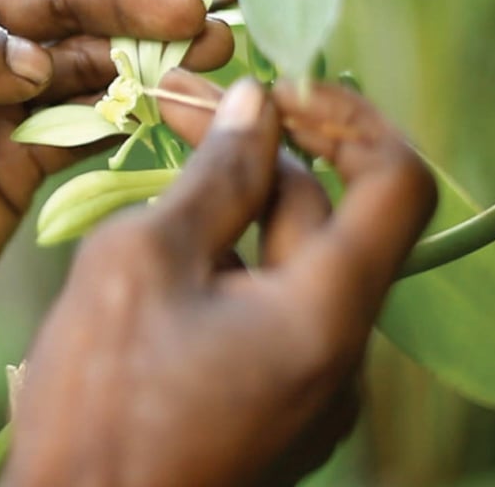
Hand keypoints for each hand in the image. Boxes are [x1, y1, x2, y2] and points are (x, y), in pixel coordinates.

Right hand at [4, 71, 435, 486]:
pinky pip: (268, 311)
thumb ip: (217, 176)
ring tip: (159, 177)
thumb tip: (258, 104)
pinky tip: (164, 254)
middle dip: (255, 152)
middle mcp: (341, 356)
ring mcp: (310, 389)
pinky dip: (229, 266)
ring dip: (234, 208)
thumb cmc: (97, 402)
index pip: (397, 183)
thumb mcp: (143, 260)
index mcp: (326, 317)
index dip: (349, 116)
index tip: (281, 88)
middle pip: (321, 217)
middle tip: (178, 104)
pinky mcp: (276, 407)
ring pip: (287, 263)